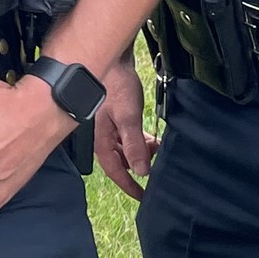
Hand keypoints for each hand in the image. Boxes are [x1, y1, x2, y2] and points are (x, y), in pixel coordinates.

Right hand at [95, 59, 153, 201]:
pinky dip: (139, 142)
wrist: (112, 60)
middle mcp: (103, 136)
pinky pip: (127, 138)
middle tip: (156, 170)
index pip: (115, 171)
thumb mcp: (127, 116)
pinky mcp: (115, 118)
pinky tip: (151, 138)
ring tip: (157, 149)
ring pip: (124, 150)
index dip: (129, 186)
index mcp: (101, 140)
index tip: (143, 197)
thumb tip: (141, 171)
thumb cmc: (115, 85)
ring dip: (141, 153)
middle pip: (120, 162)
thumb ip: (134, 144)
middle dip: (137, 168)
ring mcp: (108, 127)